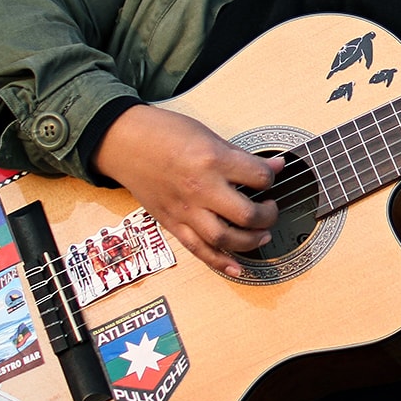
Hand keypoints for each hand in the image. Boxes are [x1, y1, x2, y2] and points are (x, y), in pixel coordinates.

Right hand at [90, 104, 283, 275]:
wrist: (124, 142)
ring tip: (261, 234)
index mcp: (212, 160)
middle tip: (270, 208)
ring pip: (225, 238)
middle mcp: (200, 188)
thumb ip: (241, 156)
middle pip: (246, 215)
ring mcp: (185, 209)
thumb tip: (275, 166)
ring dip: (251, 241)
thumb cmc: (164, 132)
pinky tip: (237, 268)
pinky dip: (220, 263)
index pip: (258, 177)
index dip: (271, 176)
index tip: (271, 175)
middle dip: (268, 216)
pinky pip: (198, 250)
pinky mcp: (171, 223)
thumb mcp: (208, 135)